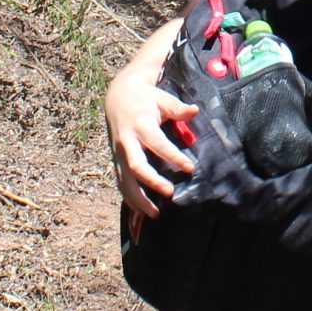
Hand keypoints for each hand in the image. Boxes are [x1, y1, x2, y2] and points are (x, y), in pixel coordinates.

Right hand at [107, 73, 198, 218]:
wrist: (118, 96)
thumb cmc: (147, 99)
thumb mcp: (163, 99)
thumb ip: (178, 108)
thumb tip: (195, 111)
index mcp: (141, 124)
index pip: (158, 144)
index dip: (173, 156)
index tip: (190, 168)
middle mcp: (127, 141)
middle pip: (136, 165)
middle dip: (151, 181)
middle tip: (170, 192)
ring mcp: (118, 153)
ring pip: (124, 180)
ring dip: (137, 199)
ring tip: (155, 213)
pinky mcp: (116, 160)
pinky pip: (120, 182)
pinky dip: (129, 198)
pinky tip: (141, 211)